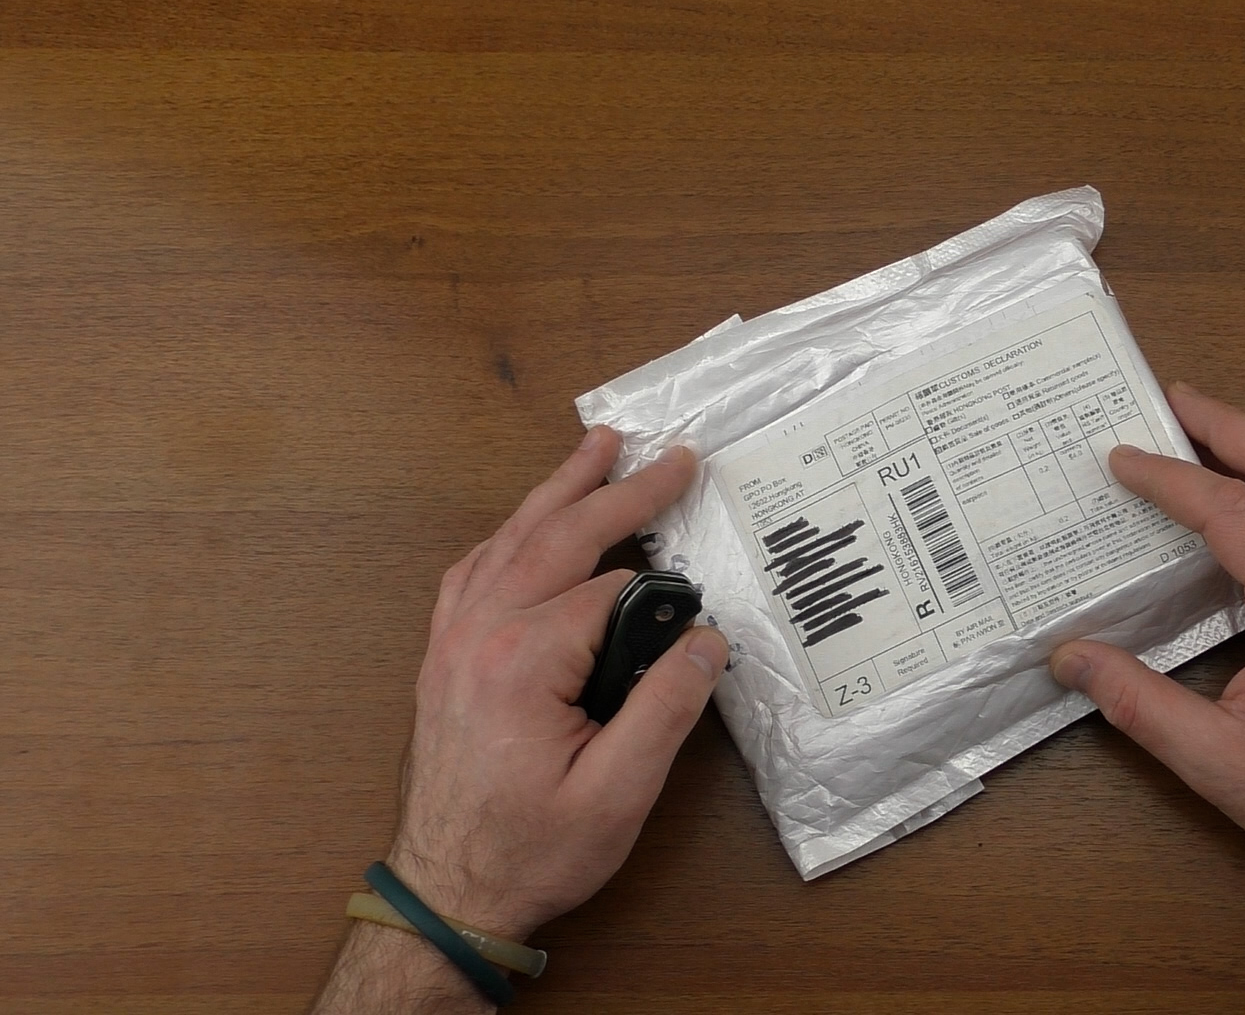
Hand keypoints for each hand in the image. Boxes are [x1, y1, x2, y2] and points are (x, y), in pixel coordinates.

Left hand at [390, 427, 726, 940]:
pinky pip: (473, 570)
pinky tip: (528, 524)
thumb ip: (666, 709)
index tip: (701, 604)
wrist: (448, 893)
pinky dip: (508, 534)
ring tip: (596, 447)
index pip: (609, 590)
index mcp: (523, 661)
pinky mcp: (444, 657)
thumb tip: (705, 641)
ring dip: (557, 490)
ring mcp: (453, 641)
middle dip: (618, 489)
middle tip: (669, 454)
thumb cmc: (530, 851)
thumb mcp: (618, 793)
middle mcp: (479, 634)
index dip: (661, 589)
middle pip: (555, 536)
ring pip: (509, 540)